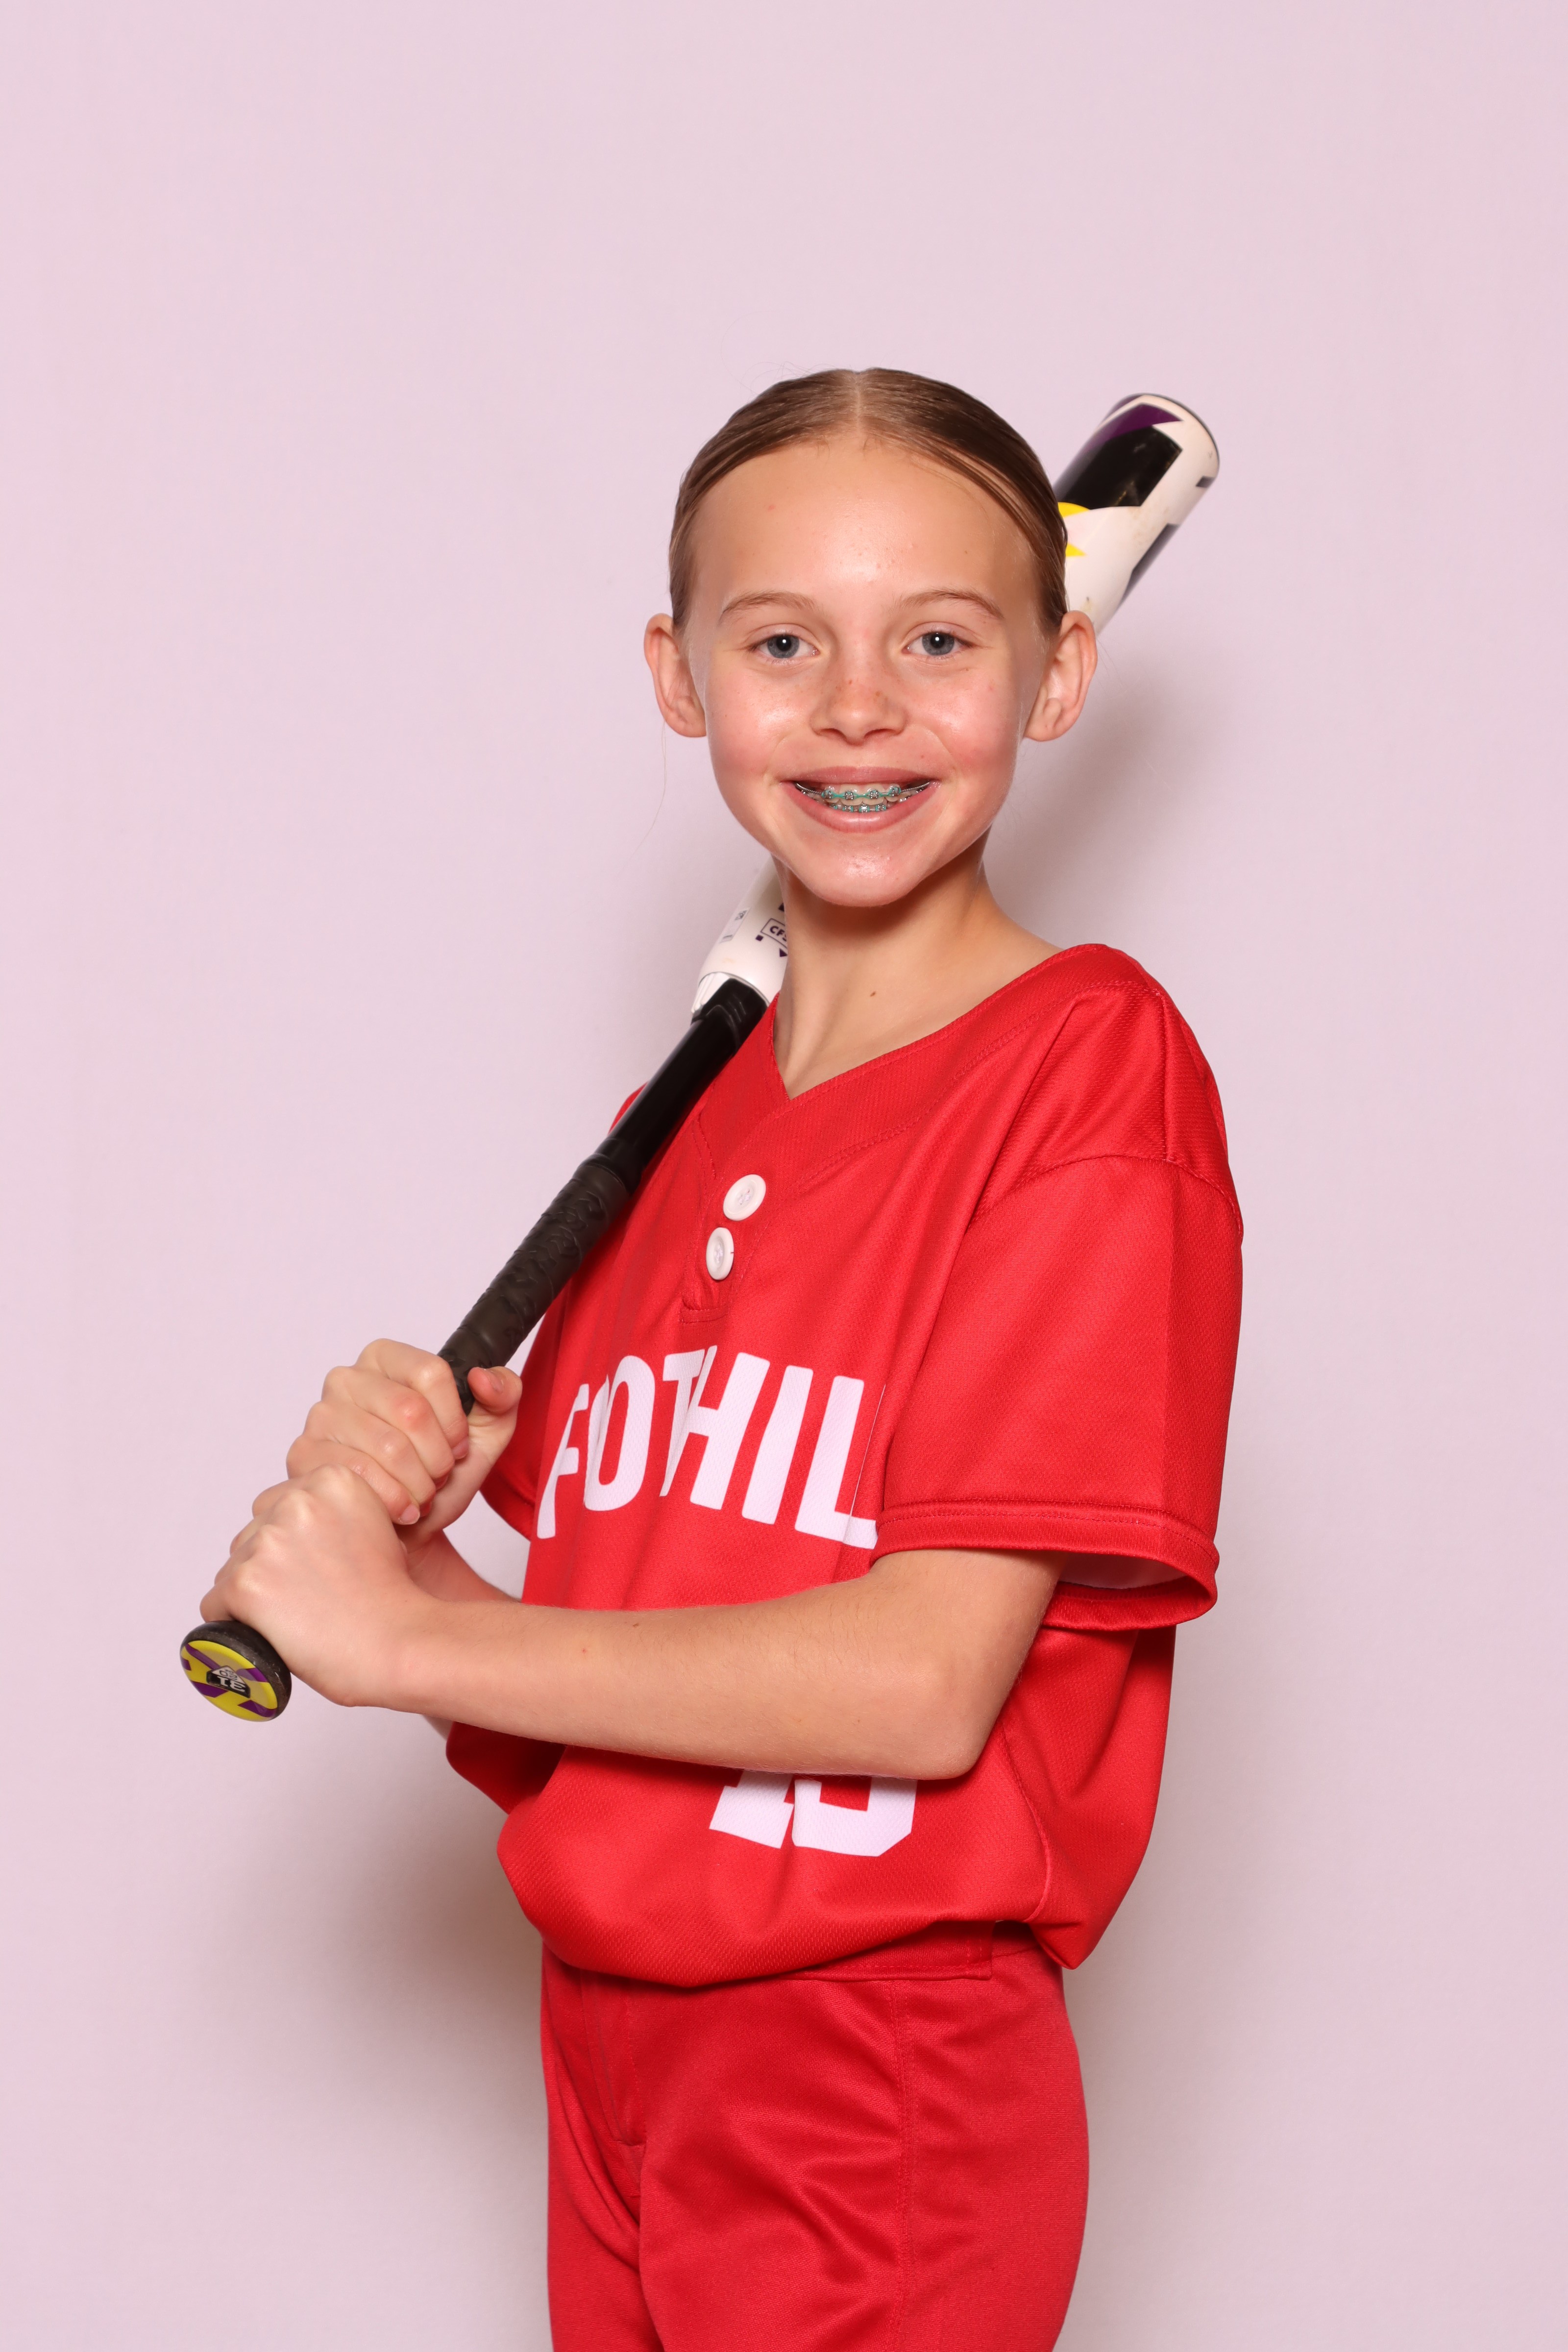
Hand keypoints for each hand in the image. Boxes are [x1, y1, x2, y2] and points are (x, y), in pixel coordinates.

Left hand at [202, 1465, 434, 1707]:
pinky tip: (272, 1633)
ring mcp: (269, 1541)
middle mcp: (297, 1500)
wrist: (402, 1644)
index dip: (294, 1546)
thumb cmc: (392, 1600)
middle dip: (271, 1569)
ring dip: (255, 1597)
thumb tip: (289, 1534)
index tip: (321, 1570)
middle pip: (251, 1537)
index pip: (277, 1507)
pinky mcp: (246, 1583)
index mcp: (333, 1479)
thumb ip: (332, 1515)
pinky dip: (236, 1625)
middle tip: (312, 1598)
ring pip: (232, 1571)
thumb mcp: (375, 1529)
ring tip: (300, 1617)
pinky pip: (215, 1606)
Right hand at [281, 1340, 520, 1545]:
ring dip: (419, 1482)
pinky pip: (359, 1475)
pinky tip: (402, 1509)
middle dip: (438, 1457)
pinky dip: (394, 1500)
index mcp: (387, 1359)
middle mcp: (347, 1378)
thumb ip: (504, 1395)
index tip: (458, 1445)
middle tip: (439, 1476)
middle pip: (410, 1410)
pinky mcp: (305, 1455)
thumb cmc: (442, 1476)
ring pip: (388, 1446)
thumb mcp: (487, 1434)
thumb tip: (484, 1378)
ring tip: (421, 1493)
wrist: (410, 1529)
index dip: (455, 1419)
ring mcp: (321, 1415)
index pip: (431, 1372)